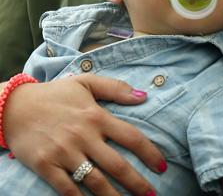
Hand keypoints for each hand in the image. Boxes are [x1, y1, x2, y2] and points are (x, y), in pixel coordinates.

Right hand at [4, 75, 166, 194]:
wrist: (15, 106)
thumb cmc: (55, 94)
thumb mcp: (86, 83)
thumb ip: (115, 88)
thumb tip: (143, 96)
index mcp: (96, 116)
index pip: (131, 137)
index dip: (149, 153)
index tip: (161, 166)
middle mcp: (83, 136)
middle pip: (117, 165)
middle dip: (136, 183)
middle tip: (151, 195)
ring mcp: (64, 153)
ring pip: (95, 181)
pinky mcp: (46, 166)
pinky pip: (67, 189)